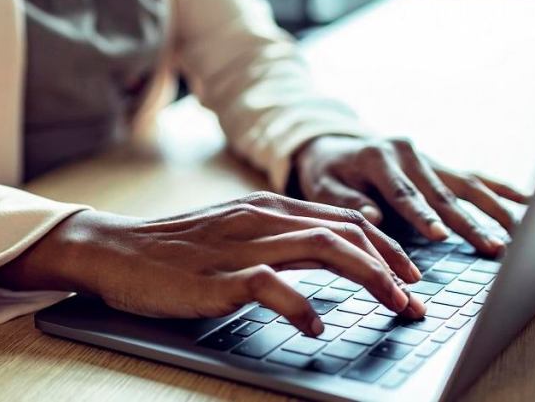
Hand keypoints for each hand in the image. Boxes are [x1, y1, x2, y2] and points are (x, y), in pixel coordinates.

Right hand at [0, 192, 425, 336]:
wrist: (116, 249)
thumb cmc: (175, 249)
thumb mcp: (235, 232)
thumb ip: (278, 239)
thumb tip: (329, 255)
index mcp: (268, 206)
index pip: (345, 217)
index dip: (387, 247)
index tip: (412, 276)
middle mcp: (262, 218)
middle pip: (346, 230)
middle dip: (393, 264)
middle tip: (418, 299)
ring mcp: (241, 245)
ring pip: (322, 249)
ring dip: (368, 278)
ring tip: (395, 306)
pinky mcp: (218, 276)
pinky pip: (271, 286)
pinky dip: (302, 305)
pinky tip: (317, 326)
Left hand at [293, 136, 530, 256]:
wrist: (335, 147)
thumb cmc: (328, 172)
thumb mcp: (323, 186)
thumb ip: (347, 200)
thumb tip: (375, 216)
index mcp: (378, 158)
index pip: (404, 192)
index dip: (422, 215)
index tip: (440, 235)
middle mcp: (408, 153)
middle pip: (442, 193)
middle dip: (468, 222)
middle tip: (492, 247)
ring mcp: (428, 157)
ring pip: (467, 185)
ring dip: (494, 210)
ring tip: (520, 234)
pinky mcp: (441, 165)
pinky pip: (476, 177)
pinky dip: (502, 190)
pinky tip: (530, 202)